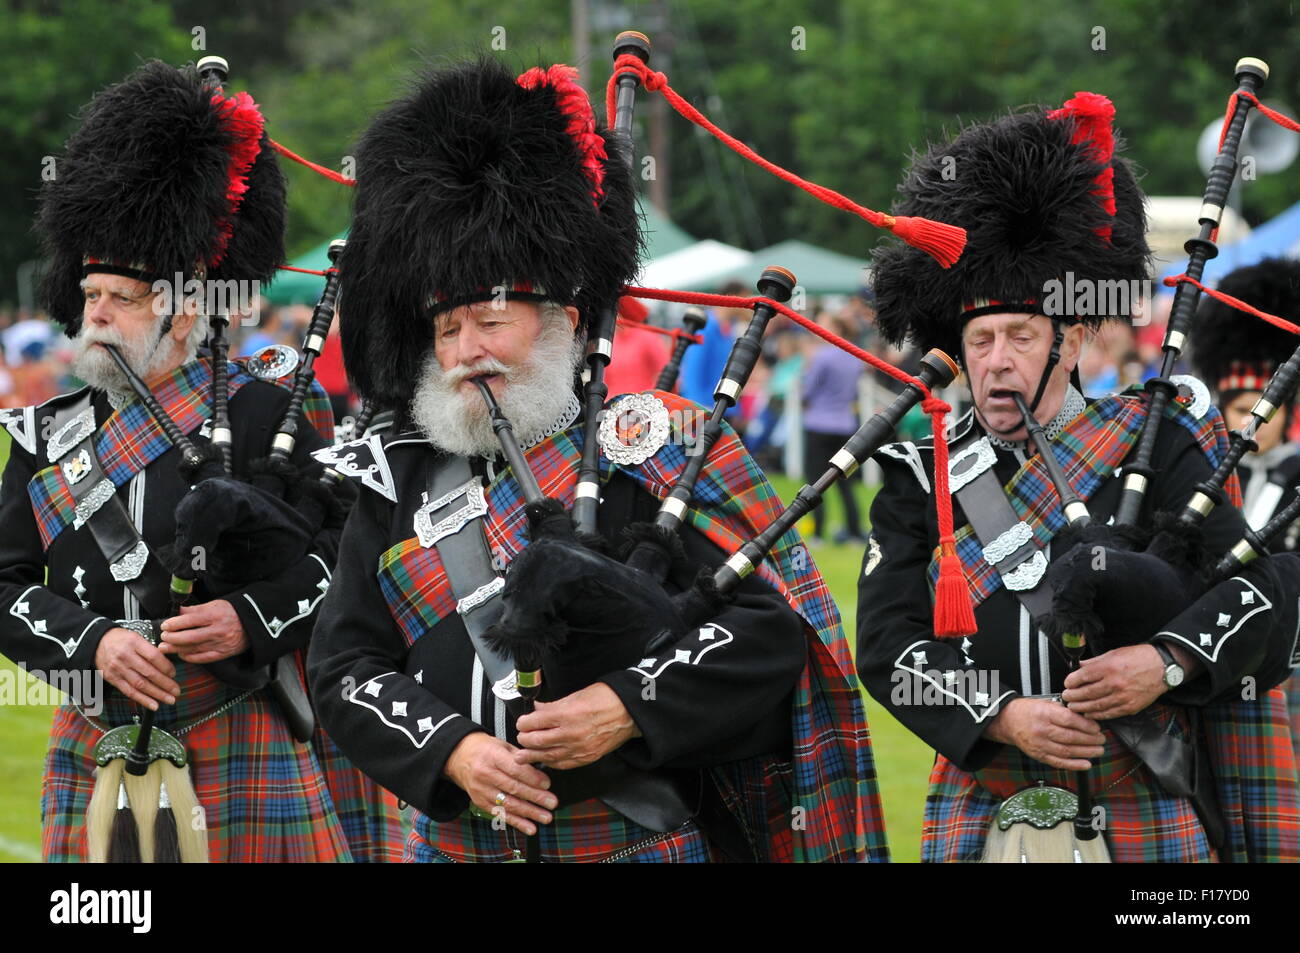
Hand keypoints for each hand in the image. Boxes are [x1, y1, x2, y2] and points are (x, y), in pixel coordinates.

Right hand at [94, 627, 179, 710]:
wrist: (97, 642)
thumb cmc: (122, 639)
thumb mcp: (137, 636)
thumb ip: (150, 649)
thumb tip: (168, 665)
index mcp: (134, 642)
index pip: (153, 656)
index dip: (166, 667)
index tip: (174, 674)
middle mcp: (125, 656)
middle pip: (148, 673)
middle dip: (165, 684)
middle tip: (177, 691)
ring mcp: (118, 669)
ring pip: (140, 685)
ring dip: (157, 694)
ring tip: (170, 700)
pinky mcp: (112, 679)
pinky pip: (129, 692)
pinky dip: (143, 700)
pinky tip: (154, 705)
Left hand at [159, 600, 248, 663]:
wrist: (254, 623)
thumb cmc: (232, 612)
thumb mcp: (215, 604)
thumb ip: (195, 610)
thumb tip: (177, 612)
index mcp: (215, 614)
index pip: (190, 620)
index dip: (174, 623)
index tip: (165, 625)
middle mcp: (218, 630)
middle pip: (189, 637)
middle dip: (172, 638)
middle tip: (163, 637)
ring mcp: (221, 643)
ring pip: (193, 649)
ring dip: (176, 649)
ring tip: (166, 647)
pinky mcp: (223, 653)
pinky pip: (203, 658)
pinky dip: (190, 657)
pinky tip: (181, 654)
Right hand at [444, 732, 556, 835]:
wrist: (459, 756)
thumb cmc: (485, 749)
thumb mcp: (502, 745)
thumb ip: (520, 758)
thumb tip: (541, 772)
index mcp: (493, 756)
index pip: (515, 769)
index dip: (532, 778)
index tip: (547, 784)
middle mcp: (485, 774)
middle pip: (513, 788)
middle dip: (535, 797)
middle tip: (552, 803)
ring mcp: (482, 790)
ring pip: (508, 804)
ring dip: (529, 813)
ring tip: (545, 817)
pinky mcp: (480, 802)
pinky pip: (501, 814)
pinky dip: (517, 822)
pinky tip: (530, 827)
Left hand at [515, 682, 641, 769]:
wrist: (629, 712)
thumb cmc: (606, 699)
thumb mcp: (576, 695)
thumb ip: (554, 705)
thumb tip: (537, 708)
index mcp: (567, 714)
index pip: (535, 722)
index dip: (524, 722)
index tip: (522, 722)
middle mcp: (571, 734)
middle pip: (537, 741)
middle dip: (525, 739)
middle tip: (521, 737)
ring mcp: (579, 748)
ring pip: (548, 756)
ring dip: (533, 755)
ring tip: (522, 756)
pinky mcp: (587, 757)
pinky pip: (563, 764)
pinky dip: (551, 762)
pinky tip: (546, 760)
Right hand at [983, 697, 1104, 769]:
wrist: (1008, 721)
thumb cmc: (1028, 711)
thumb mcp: (1045, 703)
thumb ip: (1064, 710)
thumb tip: (1086, 718)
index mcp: (1044, 714)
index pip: (1070, 721)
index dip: (1086, 726)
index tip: (1097, 728)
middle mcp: (1042, 730)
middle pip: (1071, 737)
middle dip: (1090, 740)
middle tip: (1101, 739)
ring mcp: (1040, 744)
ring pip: (1067, 751)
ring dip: (1086, 753)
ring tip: (1098, 751)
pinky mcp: (1039, 755)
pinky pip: (1059, 762)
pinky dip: (1074, 765)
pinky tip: (1086, 764)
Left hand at [1062, 645, 1166, 719]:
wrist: (1162, 668)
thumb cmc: (1138, 658)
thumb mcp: (1113, 653)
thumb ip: (1094, 662)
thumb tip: (1079, 666)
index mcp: (1109, 667)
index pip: (1082, 676)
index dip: (1071, 681)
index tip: (1067, 683)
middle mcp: (1115, 682)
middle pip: (1087, 693)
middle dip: (1073, 696)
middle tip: (1066, 697)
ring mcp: (1123, 696)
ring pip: (1096, 705)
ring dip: (1081, 707)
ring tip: (1073, 707)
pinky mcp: (1130, 707)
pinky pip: (1109, 713)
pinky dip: (1097, 715)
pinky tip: (1089, 713)